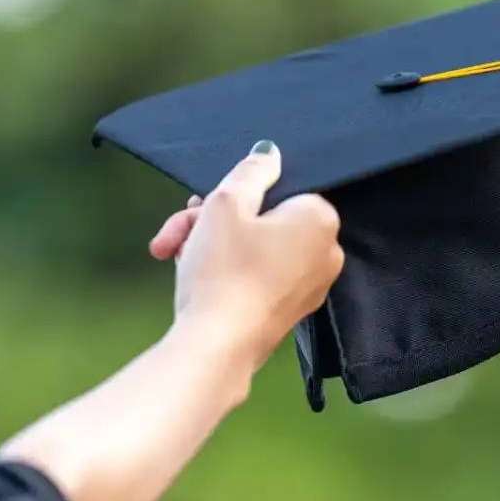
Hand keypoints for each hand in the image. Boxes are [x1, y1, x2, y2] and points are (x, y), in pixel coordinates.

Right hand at [148, 140, 343, 369]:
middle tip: (177, 232)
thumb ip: (250, 172)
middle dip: (211, 221)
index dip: (234, 194)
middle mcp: (325, 253)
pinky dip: (226, 270)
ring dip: (210, 244)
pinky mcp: (287, 311)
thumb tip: (269, 154)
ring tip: (173, 253)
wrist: (217, 346)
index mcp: (321, 219)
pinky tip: (192, 274)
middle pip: (261, 219)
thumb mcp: (226, 204)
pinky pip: (257, 275)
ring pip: (254, 248)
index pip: (276, 188)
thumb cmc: (225, 269)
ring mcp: (308, 286)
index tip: (200, 204)